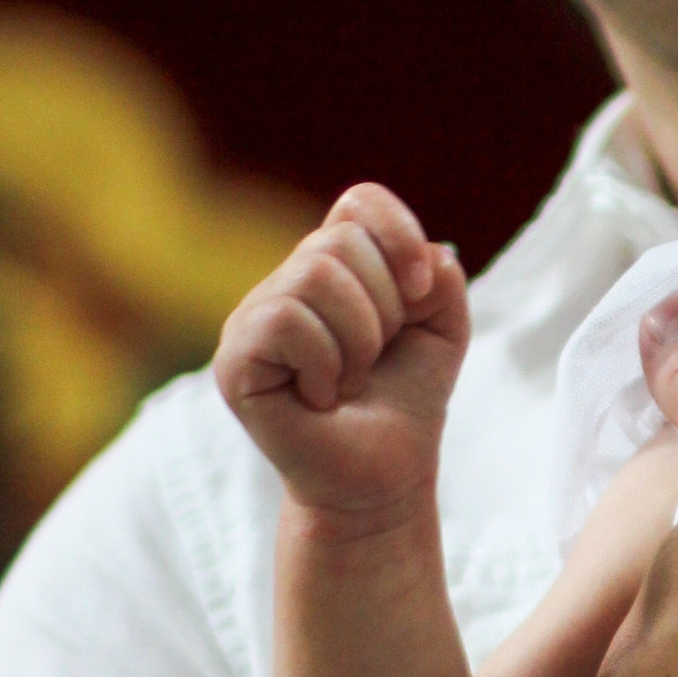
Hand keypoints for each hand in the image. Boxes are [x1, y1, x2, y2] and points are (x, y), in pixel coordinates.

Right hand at [212, 184, 467, 515]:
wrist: (383, 474)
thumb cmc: (405, 398)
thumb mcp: (443, 327)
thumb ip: (440, 277)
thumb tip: (422, 254)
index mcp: (335, 265)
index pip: (359, 201)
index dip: (398, 232)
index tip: (422, 289)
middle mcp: (287, 282)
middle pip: (341, 241)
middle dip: (385, 307)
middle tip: (376, 358)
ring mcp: (253, 318)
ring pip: (316, 276)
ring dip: (359, 340)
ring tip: (351, 379)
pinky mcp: (234, 359)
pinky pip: (286, 320)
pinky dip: (326, 362)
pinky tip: (323, 395)